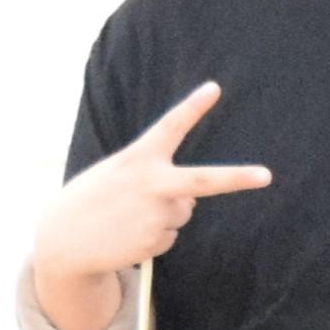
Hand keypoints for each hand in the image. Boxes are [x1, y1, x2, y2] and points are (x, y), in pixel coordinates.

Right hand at [28, 81, 269, 329]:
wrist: (63, 241)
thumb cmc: (91, 200)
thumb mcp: (116, 175)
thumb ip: (153, 178)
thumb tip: (189, 202)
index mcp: (137, 158)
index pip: (169, 127)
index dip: (193, 106)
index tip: (214, 88)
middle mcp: (151, 184)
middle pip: (204, 180)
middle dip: (238, 178)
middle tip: (266, 176)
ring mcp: (156, 215)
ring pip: (183, 211)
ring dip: (164, 214)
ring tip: (129, 218)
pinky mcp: (155, 241)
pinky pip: (169, 235)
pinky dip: (153, 236)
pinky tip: (127, 235)